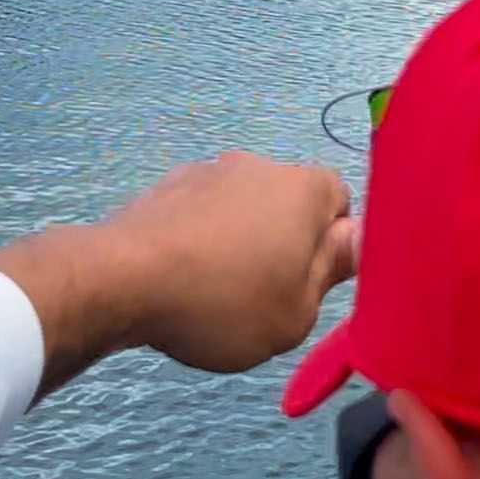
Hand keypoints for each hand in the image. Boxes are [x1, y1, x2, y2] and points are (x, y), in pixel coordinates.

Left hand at [0, 152, 358, 396]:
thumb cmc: (223, 301)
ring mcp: (209, 170)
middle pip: (290, 201)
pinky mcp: (168, 185)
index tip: (309, 282)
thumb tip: (357, 236)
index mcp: (304, 189)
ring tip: (215, 290)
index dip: (332, 244)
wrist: (123, 279)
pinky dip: (200, 237)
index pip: (341, 201)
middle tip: (265, 294)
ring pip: (243, 206)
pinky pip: (201, 211)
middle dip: (284, 240)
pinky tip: (182, 277)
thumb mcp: (296, 313)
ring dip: (239, 238)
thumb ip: (332, 271)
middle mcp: (261, 165)